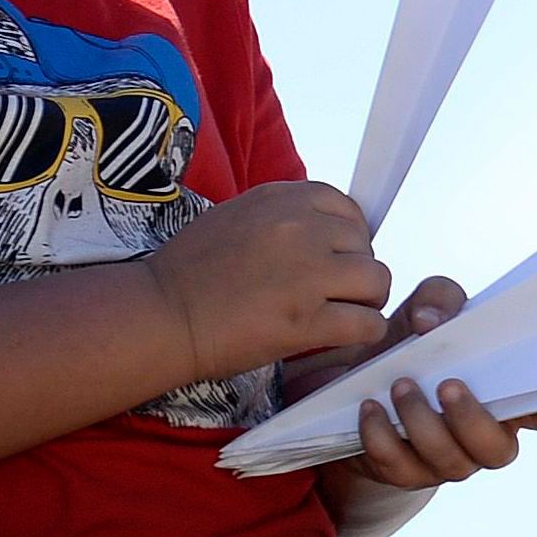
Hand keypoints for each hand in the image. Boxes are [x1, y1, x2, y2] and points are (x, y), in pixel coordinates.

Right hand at [145, 181, 387, 378]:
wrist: (160, 316)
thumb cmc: (189, 273)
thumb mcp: (236, 218)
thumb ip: (283, 218)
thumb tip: (328, 231)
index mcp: (281, 200)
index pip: (346, 208)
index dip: (347, 238)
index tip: (333, 258)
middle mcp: (299, 229)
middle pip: (365, 246)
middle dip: (355, 271)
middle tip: (333, 293)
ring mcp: (306, 275)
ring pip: (376, 281)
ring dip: (366, 300)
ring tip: (342, 313)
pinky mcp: (307, 321)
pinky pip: (368, 324)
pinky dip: (363, 332)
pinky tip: (342, 336)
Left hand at [329, 278, 536, 493]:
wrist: (354, 387)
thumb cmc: (408, 348)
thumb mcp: (424, 313)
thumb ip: (438, 300)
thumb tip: (430, 321)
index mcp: (502, 399)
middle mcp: (482, 437)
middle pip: (498, 450)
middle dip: (473, 420)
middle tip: (447, 384)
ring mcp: (445, 461)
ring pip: (449, 461)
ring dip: (423, 423)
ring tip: (401, 387)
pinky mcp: (404, 474)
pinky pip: (399, 468)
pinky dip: (382, 437)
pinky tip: (371, 408)